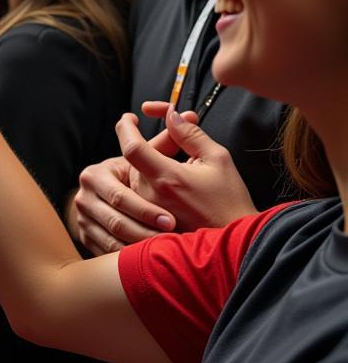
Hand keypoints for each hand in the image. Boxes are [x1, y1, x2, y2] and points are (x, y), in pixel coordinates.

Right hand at [72, 147, 176, 255]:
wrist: (118, 202)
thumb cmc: (141, 178)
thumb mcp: (151, 159)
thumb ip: (167, 142)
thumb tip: (188, 115)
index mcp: (96, 174)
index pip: (120, 195)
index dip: (146, 208)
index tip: (172, 218)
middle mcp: (83, 196)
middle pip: (115, 219)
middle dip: (145, 229)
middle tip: (170, 239)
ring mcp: (82, 218)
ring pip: (112, 239)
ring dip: (139, 247)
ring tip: (164, 252)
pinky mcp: (85, 238)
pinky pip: (107, 254)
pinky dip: (129, 259)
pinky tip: (149, 262)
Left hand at [118, 104, 256, 229]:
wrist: (236, 247)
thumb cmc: (230, 203)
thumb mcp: (218, 159)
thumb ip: (190, 134)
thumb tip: (172, 115)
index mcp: (166, 177)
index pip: (130, 145)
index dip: (125, 127)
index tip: (130, 117)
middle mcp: (150, 195)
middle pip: (134, 159)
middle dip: (150, 145)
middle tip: (175, 141)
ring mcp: (147, 212)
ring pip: (137, 176)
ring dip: (151, 165)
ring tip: (183, 170)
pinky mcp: (148, 224)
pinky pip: (140, 195)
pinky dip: (152, 183)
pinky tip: (175, 186)